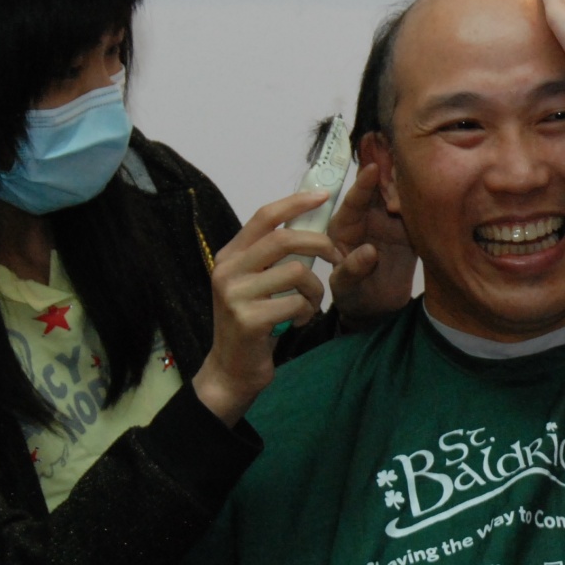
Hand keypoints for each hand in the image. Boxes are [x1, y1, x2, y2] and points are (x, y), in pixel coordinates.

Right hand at [191, 189, 339, 426]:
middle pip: (284, 239)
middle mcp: (227, 270)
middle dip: (320, 244)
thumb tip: (310, 223)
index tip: (324, 195)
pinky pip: (297, 303)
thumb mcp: (257, 283)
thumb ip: (274, 256)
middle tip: (338, 256)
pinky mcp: (248, 319)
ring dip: (315, 289)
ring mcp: (235, 294)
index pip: (264, 216)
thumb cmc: (254, 322)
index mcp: (230, 255)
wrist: (231, 369)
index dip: (295, 202)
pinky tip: (297, 322)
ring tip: (309, 304)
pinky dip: (307, 312)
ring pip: (297, 272)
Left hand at [327, 160, 416, 327]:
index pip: (354, 200)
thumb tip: (369, 251)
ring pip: (399, 197)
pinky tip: (437, 191)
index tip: (373, 168)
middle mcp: (367, 218)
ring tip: (425, 172)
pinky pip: (417, 213)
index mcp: (345, 225)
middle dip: (390, 174)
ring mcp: (389, 224)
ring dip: (410, 186)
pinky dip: (425, 204)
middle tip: (406, 161)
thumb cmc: (352, 296)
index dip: (363, 183)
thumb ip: (352, 269)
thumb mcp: (345, 286)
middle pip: (379, 190)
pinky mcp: (409, 232)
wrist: (377, 309)